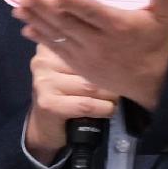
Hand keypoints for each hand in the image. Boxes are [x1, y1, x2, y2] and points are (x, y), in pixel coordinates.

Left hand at [11, 0, 167, 108]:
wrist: (152, 85)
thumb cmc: (156, 46)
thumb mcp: (166, 20)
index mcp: (118, 26)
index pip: (91, 12)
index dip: (72, 3)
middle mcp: (99, 42)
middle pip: (67, 23)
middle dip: (43, 9)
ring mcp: (87, 56)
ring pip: (58, 36)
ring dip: (36, 22)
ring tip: (17, 8)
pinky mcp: (81, 66)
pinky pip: (58, 50)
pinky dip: (41, 39)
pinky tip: (27, 29)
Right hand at [20, 44, 117, 166]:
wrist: (46, 125)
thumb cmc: (67, 93)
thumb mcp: (74, 68)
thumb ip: (89, 55)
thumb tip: (123, 50)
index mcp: (52, 44)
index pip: (88, 44)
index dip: (109, 55)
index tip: (123, 63)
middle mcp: (43, 59)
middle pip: (91, 65)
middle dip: (111, 78)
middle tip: (122, 86)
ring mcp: (43, 81)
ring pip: (90, 86)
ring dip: (110, 96)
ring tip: (115, 99)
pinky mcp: (47, 103)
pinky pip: (85, 104)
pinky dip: (102, 109)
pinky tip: (107, 110)